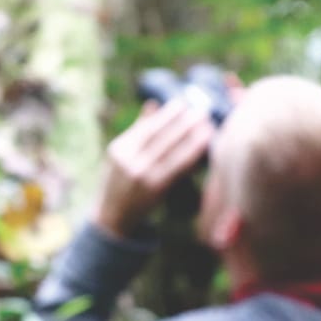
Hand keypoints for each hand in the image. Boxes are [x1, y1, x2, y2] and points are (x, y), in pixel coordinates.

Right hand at [92, 100, 214, 237]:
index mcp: (119, 148)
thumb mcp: (120, 155)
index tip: (182, 104)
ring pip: (171, 150)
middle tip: (201, 110)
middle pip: (160, 136)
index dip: (166, 115)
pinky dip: (192, 154)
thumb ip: (137, 130)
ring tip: (207, 124)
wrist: (113, 216)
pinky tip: (204, 146)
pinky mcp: (155, 188)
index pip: (147, 127)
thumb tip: (153, 104)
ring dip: (192, 135)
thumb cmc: (119, 181)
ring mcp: (142, 174)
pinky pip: (178, 167)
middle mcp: (129, 160)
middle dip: (182, 121)